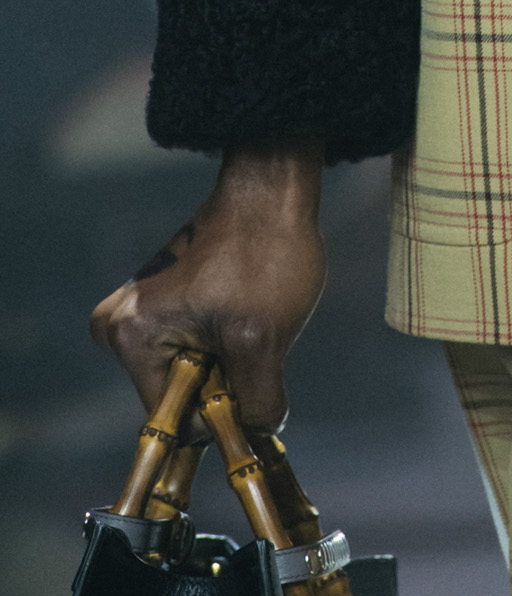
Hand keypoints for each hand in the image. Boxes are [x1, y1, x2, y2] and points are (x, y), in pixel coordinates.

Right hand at [91, 139, 327, 432]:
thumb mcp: (264, 340)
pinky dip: (229, 341)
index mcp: (130, 338)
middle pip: (184, 396)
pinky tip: (250, 309)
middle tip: (255, 339)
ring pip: (197, 373)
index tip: (254, 383)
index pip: (177, 420)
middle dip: (226, 383)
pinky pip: (198, 348)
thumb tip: (255, 441)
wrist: (273, 187)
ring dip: (231, 362)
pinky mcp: (166, 304)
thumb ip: (256, 404)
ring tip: (254, 317)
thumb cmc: (265, 254)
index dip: (222, 415)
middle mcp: (121, 328)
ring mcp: (142, 314)